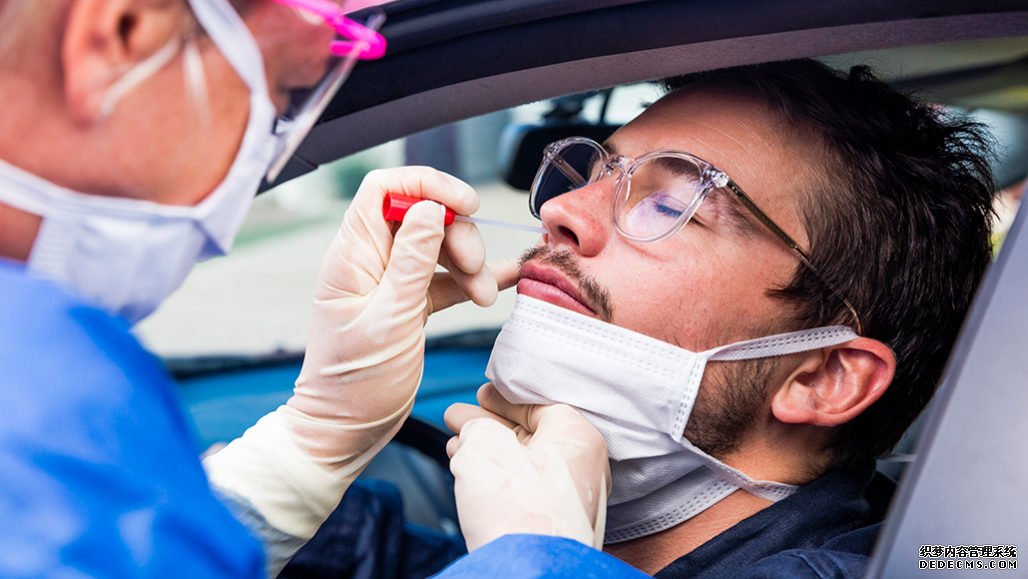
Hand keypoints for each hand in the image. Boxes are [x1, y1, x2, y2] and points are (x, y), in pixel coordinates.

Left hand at [204, 167, 517, 542]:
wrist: (345, 431)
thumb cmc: (356, 385)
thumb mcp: (391, 320)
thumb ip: (412, 261)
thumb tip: (430, 208)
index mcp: (352, 256)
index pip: (385, 188)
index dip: (427, 185)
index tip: (465, 206)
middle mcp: (368, 261)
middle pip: (421, 215)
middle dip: (458, 235)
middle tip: (477, 269)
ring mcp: (388, 281)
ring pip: (437, 245)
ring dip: (469, 263)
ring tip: (484, 298)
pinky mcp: (407, 303)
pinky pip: (444, 277)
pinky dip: (471, 280)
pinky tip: (500, 283)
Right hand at [444, 384, 610, 550]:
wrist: (526, 572)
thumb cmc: (517, 510)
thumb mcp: (485, 447)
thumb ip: (477, 427)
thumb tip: (472, 430)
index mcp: (578, 438)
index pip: (540, 405)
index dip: (505, 398)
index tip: (482, 394)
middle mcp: (581, 467)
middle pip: (529, 435)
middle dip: (489, 426)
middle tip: (460, 417)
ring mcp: (569, 499)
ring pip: (522, 464)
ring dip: (486, 452)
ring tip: (455, 444)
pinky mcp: (553, 524)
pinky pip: (522, 490)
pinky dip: (494, 478)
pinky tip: (467, 473)